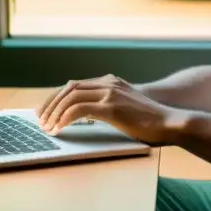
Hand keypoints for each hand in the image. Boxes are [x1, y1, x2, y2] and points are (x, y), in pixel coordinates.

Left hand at [36, 74, 185, 145]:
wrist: (170, 123)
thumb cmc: (150, 122)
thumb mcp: (126, 109)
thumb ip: (108, 107)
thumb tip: (86, 117)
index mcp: (111, 82)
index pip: (75, 85)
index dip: (56, 97)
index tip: (45, 110)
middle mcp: (109, 83)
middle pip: (69, 88)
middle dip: (51, 103)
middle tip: (40, 119)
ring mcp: (110, 93)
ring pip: (71, 97)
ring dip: (55, 113)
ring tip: (47, 127)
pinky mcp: (112, 107)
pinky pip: (79, 110)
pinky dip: (65, 118)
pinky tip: (59, 129)